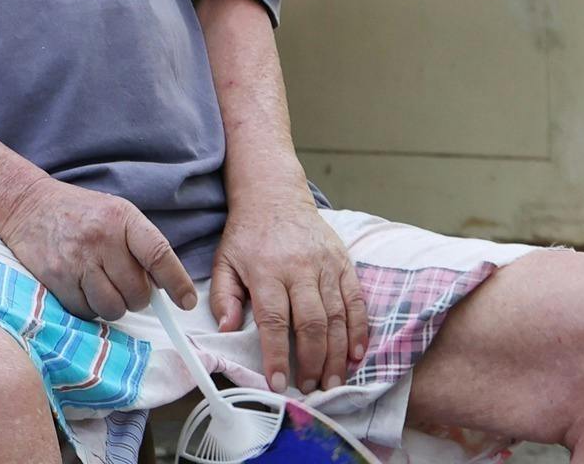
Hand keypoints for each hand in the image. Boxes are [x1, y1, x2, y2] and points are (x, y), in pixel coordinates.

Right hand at [0, 176, 197, 322]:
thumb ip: (141, 245)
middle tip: (124, 286)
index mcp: (123, 218)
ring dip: (113, 305)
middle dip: (136, 298)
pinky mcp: (57, 278)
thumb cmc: (79, 213)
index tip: (185, 302)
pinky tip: (81, 286)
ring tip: (102, 286)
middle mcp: (102, 238)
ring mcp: (77, 260)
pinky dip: (88, 307)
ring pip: (113, 308)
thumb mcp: (115, 214)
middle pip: (137, 293)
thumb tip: (164, 287)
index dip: (177, 283)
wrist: (27, 205)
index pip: (159, 255)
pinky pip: (86, 312)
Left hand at [206, 187, 366, 393]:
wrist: (274, 196)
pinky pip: (356, 300)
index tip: (278, 383)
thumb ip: (223, 296)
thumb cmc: (247, 236)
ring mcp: (325, 265)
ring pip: (337, 316)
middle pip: (311, 322)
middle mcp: (299, 268)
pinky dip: (359, 330)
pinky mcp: (344, 262)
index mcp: (266, 270)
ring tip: (334, 382)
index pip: (274, 320)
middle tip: (313, 388)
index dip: (277, 354)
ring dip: (338, 353)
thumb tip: (227, 329)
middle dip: (314, 361)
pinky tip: (357, 355)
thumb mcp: (224, 261)